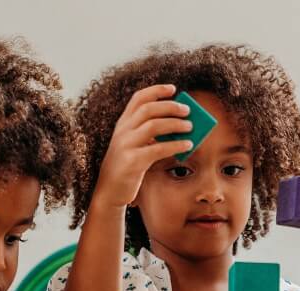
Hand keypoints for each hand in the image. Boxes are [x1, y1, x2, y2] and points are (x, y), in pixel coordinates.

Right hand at [93, 85, 192, 209]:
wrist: (109, 192)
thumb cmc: (126, 169)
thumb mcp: (134, 147)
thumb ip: (149, 136)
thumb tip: (178, 128)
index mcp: (123, 124)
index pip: (139, 98)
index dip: (156, 90)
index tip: (173, 88)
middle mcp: (123, 130)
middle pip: (149, 109)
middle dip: (170, 107)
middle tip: (188, 111)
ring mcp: (126, 145)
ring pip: (153, 125)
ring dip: (175, 124)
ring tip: (190, 127)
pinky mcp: (132, 161)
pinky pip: (157, 149)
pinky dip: (175, 145)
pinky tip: (187, 146)